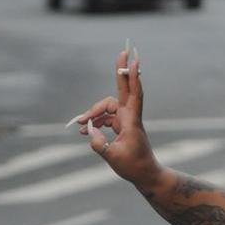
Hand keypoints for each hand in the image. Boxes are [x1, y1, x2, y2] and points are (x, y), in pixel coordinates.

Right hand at [69, 46, 158, 186]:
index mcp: (132, 122)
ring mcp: (125, 121)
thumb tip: (90, 131)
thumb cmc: (133, 166)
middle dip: (122, 70)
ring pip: (107, 107)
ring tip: (79, 124)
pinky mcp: (120, 126)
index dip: (133, 78)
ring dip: (93, 113)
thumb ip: (99, 144)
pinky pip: (105, 118)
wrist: (145, 174)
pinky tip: (84, 130)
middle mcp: (129, 117)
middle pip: (124, 89)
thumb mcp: (113, 157)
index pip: (133, 95)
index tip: (135, 61)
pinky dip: (95, 122)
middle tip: (124, 50)